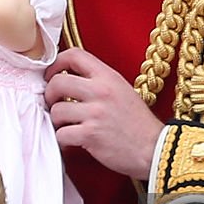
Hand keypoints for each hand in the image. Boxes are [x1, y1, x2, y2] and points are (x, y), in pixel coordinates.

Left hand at [44, 48, 163, 178]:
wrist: (154, 149)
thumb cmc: (137, 123)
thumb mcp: (122, 91)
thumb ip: (98, 82)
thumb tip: (68, 80)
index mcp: (109, 77)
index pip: (75, 55)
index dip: (56, 64)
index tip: (52, 75)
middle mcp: (101, 91)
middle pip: (57, 82)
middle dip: (49, 95)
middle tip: (54, 104)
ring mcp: (95, 113)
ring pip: (56, 110)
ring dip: (57, 121)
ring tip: (67, 126)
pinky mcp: (90, 135)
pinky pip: (61, 134)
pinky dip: (63, 140)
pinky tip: (72, 142)